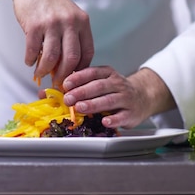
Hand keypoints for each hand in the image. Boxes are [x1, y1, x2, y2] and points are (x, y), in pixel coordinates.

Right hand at [0, 0, 93, 82]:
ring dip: (44, 71)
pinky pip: (34, 50)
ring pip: (52, 58)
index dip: (80, 70)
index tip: (73, 78)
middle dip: (63, 76)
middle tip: (57, 83)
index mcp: (82, 22)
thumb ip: (72, 37)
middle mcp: (70, 23)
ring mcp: (52, 24)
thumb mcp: (70, 15)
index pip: (87, 53)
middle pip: (71, 59)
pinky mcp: (34, 25)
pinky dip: (31, 60)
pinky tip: (29, 61)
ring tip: (39, 74)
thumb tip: (68, 67)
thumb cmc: (50, 2)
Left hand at [61, 66, 175, 128]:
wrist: (143, 96)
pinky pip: (122, 116)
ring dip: (93, 104)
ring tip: (80, 108)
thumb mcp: (101, 81)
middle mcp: (118, 84)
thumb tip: (51, 91)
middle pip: (99, 86)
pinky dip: (113, 119)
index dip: (78, 78)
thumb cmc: (115, 90)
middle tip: (68, 99)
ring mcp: (126, 98)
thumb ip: (81, 84)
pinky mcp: (131, 113)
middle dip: (82, 92)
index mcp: (108, 73)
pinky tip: (104, 121)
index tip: (65, 84)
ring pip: (109, 100)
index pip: (92, 72)